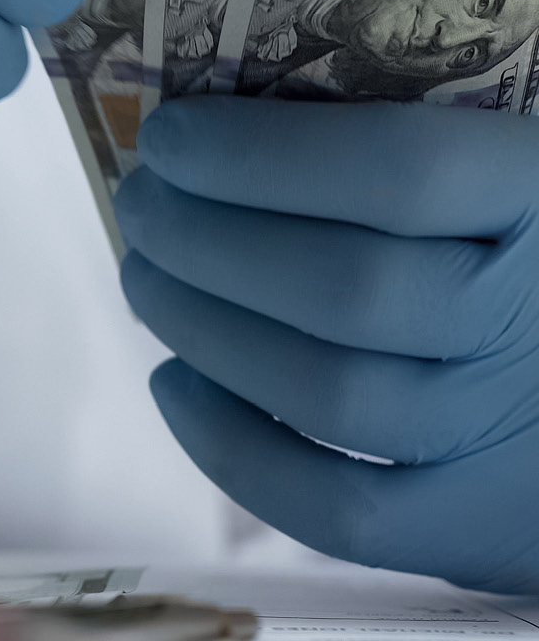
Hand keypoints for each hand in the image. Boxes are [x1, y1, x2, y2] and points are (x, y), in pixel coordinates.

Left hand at [116, 97, 538, 593]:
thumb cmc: (537, 255)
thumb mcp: (518, 166)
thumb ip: (429, 136)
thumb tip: (244, 112)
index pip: (401, 169)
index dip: (260, 154)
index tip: (171, 136)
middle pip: (339, 286)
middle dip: (203, 240)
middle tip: (141, 203)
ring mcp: (509, 437)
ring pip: (321, 391)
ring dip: (200, 327)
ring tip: (146, 275)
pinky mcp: (475, 528)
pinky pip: (333, 507)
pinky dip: (231, 448)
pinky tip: (175, 383)